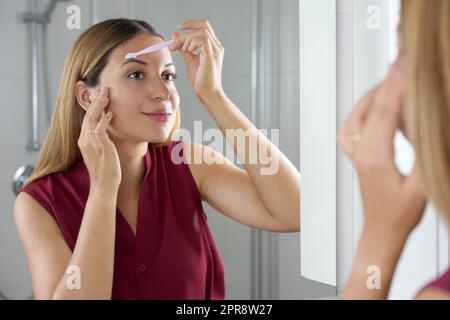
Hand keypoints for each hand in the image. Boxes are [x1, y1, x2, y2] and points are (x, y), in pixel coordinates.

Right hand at [78, 87, 121, 191]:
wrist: (104, 185)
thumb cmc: (106, 172)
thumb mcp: (102, 153)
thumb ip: (102, 142)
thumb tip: (107, 135)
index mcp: (84, 141)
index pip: (87, 120)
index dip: (93, 107)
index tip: (99, 97)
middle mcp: (85, 141)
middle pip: (88, 116)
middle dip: (95, 102)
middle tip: (103, 90)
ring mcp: (91, 143)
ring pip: (92, 119)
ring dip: (99, 106)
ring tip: (106, 95)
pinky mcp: (100, 147)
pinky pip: (100, 129)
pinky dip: (104, 120)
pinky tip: (110, 113)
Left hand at [169, 20, 223, 101]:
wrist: (207, 93)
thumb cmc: (201, 80)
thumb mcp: (189, 60)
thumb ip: (183, 48)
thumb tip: (175, 35)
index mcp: (213, 47)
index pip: (204, 27)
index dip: (191, 24)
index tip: (179, 28)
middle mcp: (217, 47)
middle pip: (204, 25)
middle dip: (188, 28)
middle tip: (174, 40)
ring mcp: (215, 51)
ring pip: (202, 32)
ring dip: (188, 38)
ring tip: (183, 49)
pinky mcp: (211, 56)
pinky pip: (202, 39)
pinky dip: (192, 43)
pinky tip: (189, 51)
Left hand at [337, 63, 426, 239]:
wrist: (381, 229)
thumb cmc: (400, 213)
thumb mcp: (421, 187)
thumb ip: (425, 156)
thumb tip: (432, 127)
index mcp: (375, 158)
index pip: (385, 113)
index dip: (394, 87)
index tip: (402, 66)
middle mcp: (360, 152)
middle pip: (370, 109)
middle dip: (386, 84)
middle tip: (400, 63)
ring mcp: (354, 153)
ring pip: (358, 114)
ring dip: (375, 95)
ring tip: (393, 80)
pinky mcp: (355, 155)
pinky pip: (352, 125)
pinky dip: (365, 109)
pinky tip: (377, 105)